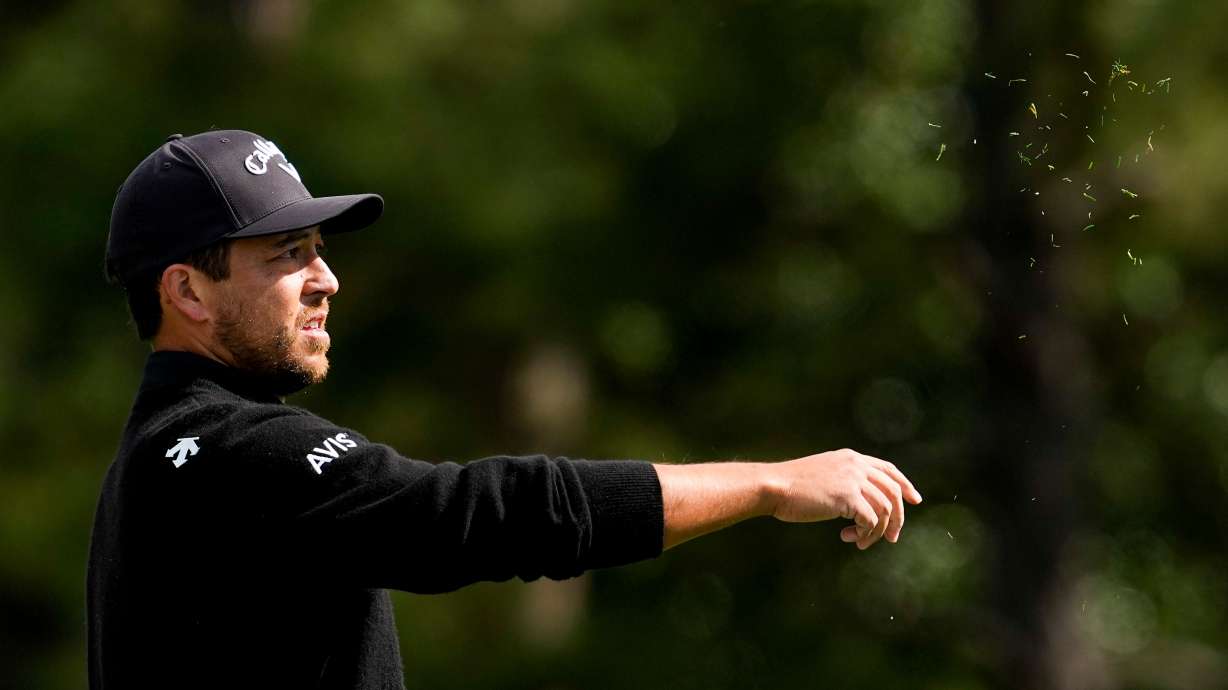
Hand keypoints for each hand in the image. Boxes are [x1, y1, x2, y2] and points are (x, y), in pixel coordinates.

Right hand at [765, 449, 921, 549]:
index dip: (904, 485)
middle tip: (891, 538)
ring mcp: (853, 480)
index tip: (914, 500)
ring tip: (861, 542)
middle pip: (893, 491)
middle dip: (898, 518)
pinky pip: (871, 521)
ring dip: (877, 532)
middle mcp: (856, 465)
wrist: (775, 486)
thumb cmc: (792, 486)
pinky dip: (865, 534)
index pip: (888, 469)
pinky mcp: (848, 497)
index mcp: (851, 458)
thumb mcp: (824, 475)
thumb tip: (862, 504)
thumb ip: (844, 481)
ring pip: (885, 510)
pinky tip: (850, 538)